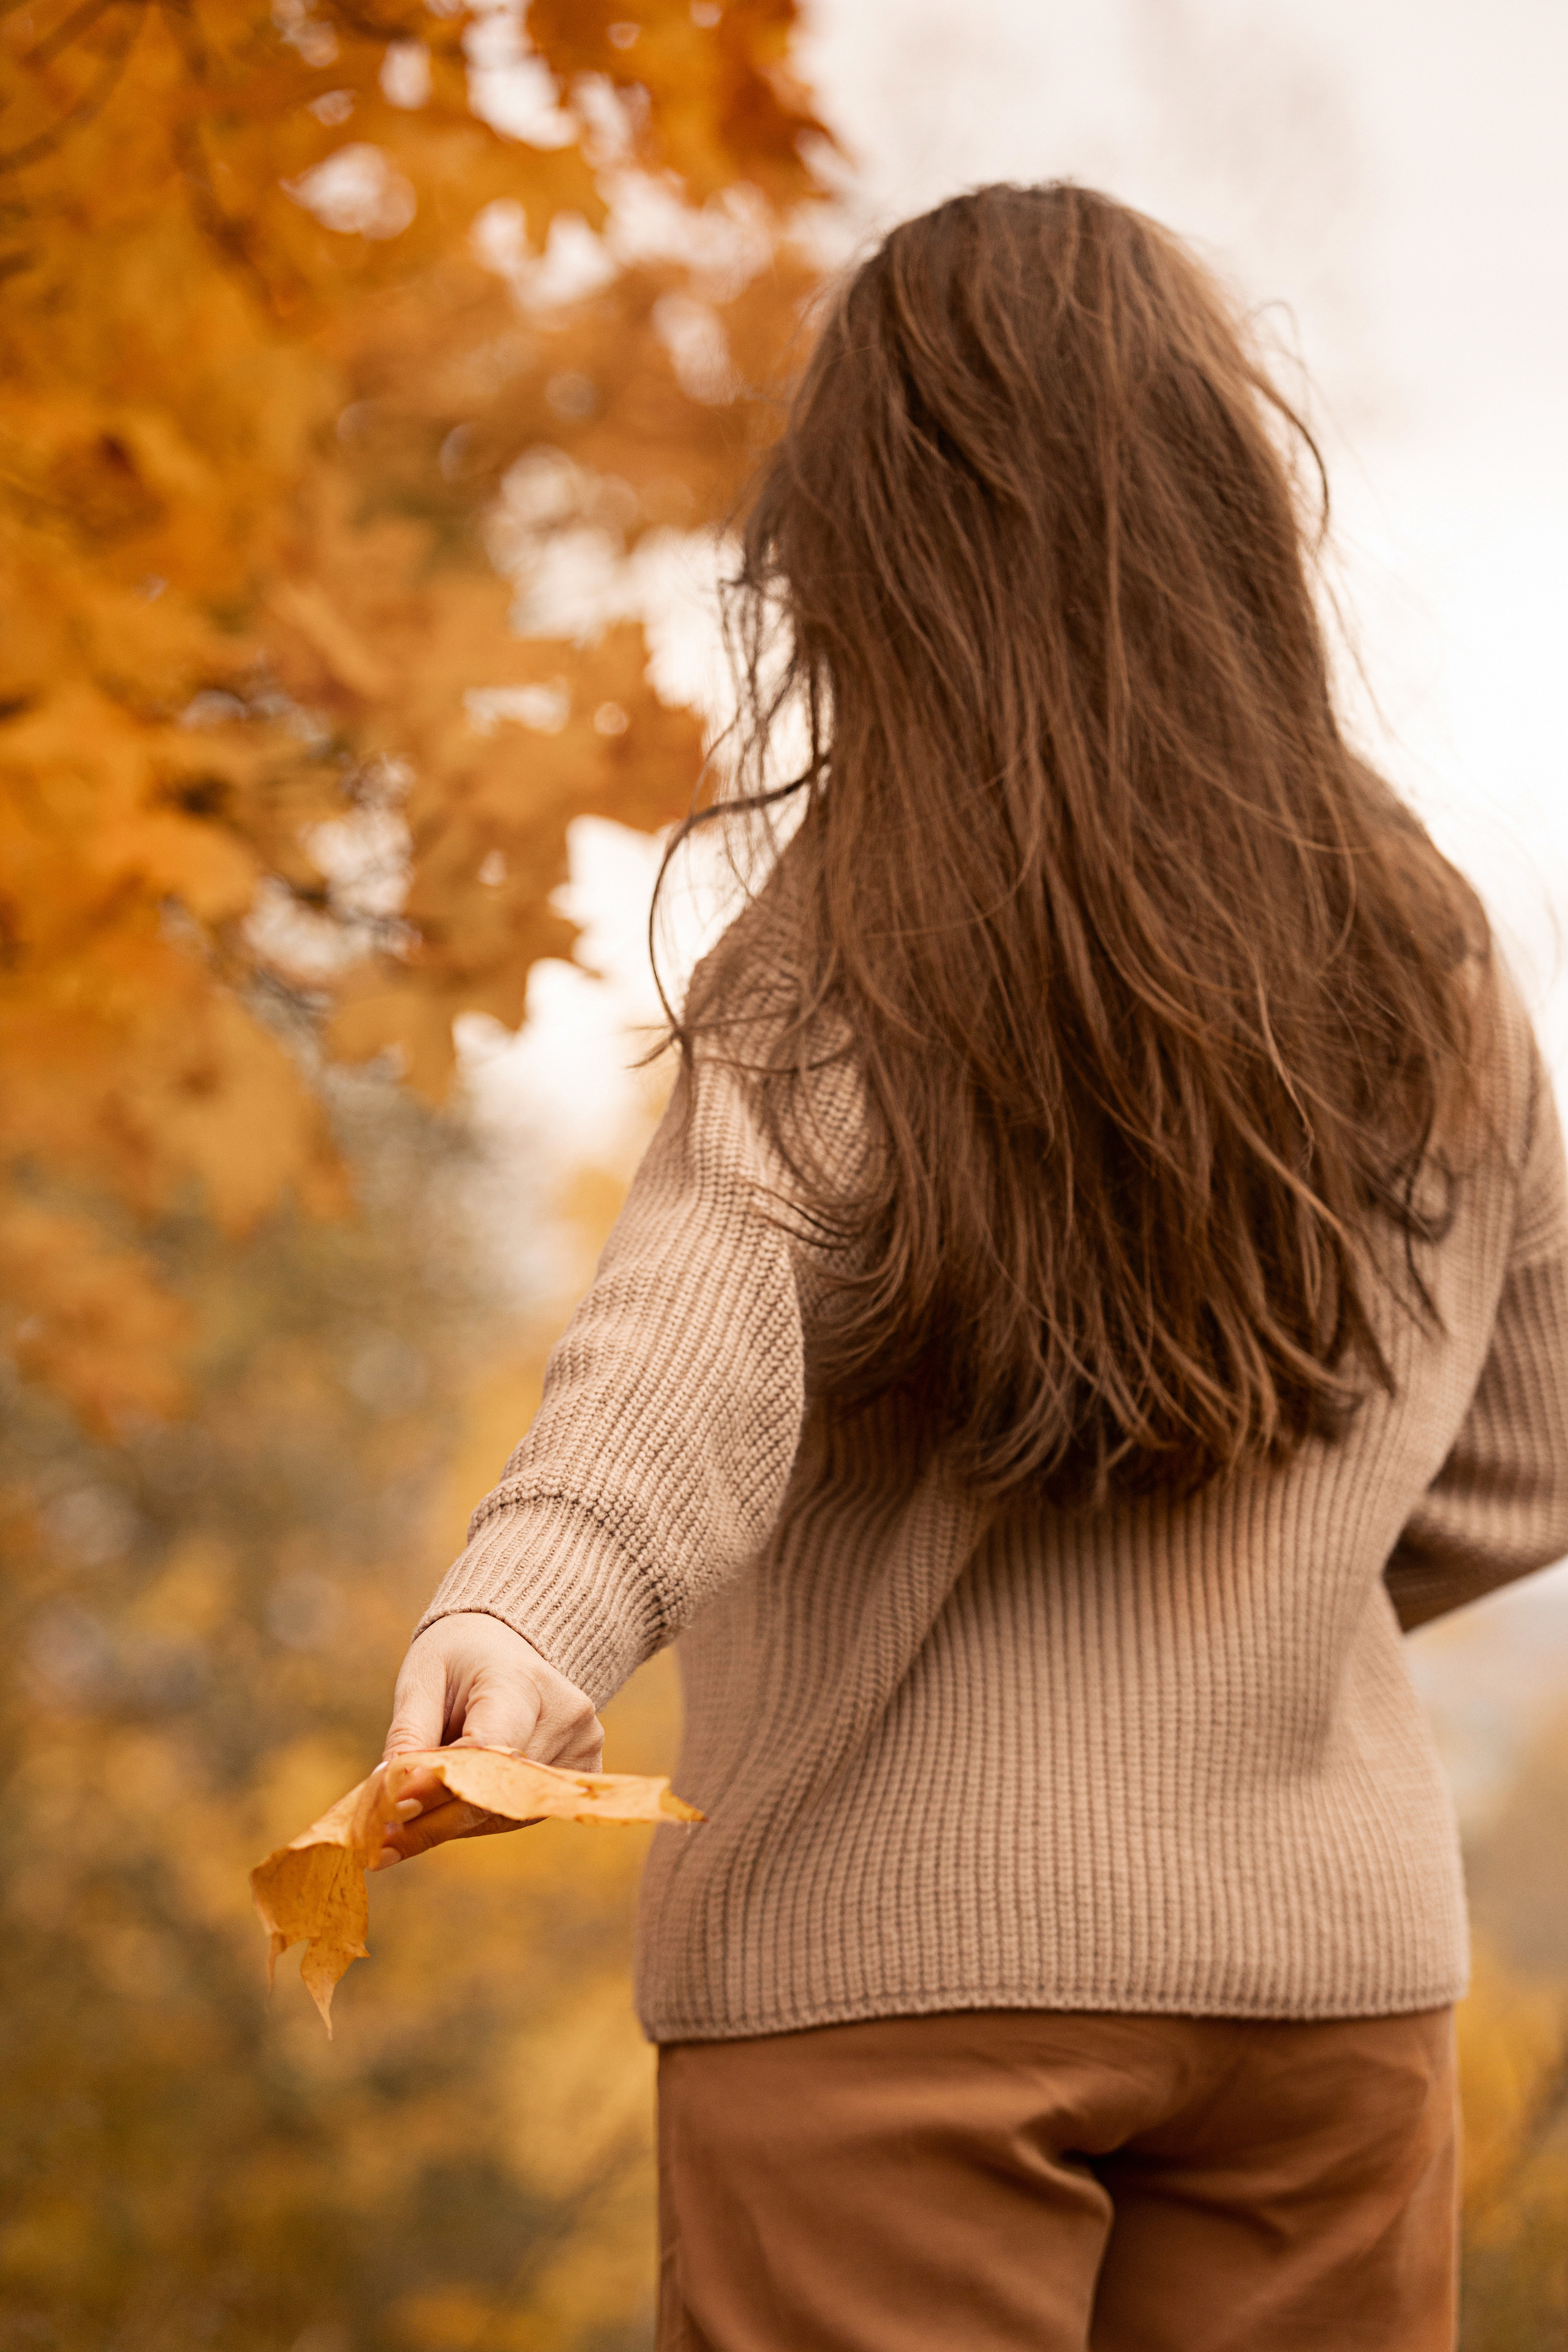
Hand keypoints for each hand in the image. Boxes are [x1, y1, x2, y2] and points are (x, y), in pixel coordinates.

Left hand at [373, 1612, 602, 1870]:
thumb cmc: (458, 1660)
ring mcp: (581, 1746)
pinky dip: (481, 1816)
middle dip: (434, 1820)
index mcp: (520, 1681)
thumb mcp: (422, 1681)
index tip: (392, 1813)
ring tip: (409, 1821)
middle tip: (381, 1845)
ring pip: (506, 1811)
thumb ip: (409, 1737)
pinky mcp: (583, 1770)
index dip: (439, 1786)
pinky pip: (521, 1811)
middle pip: (495, 1788)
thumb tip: (389, 1796)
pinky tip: (455, 1802)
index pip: (484, 1748)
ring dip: (454, 1822)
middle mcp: (563, 1716)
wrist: (508, 1647)